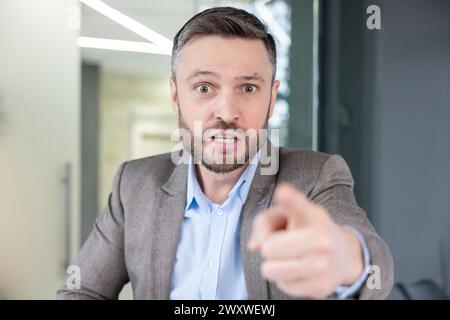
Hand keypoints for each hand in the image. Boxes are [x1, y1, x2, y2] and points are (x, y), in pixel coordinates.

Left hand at [248, 183, 363, 298]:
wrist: (343, 256)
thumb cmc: (306, 230)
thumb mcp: (286, 215)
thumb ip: (264, 221)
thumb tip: (254, 245)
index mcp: (313, 216)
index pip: (297, 205)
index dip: (289, 198)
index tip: (282, 192)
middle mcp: (322, 240)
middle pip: (269, 248)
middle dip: (269, 248)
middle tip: (285, 244)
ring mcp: (323, 266)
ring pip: (271, 270)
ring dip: (274, 265)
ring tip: (290, 257)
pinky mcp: (320, 288)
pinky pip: (282, 285)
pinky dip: (286, 279)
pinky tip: (300, 270)